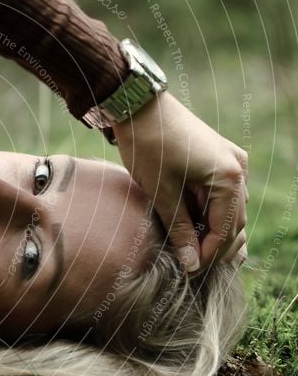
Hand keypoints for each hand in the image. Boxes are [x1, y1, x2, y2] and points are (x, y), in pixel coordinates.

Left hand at [112, 91, 247, 272]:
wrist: (137, 105)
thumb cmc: (148, 145)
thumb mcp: (161, 192)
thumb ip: (178, 228)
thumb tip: (191, 264)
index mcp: (230, 177)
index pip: (227, 230)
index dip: (209, 254)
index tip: (189, 271)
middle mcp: (238, 169)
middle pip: (235, 221)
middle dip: (215, 247)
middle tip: (192, 267)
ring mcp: (230, 162)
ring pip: (229, 209)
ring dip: (213, 232)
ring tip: (191, 252)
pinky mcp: (217, 159)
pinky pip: (221, 194)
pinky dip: (209, 214)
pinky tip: (193, 229)